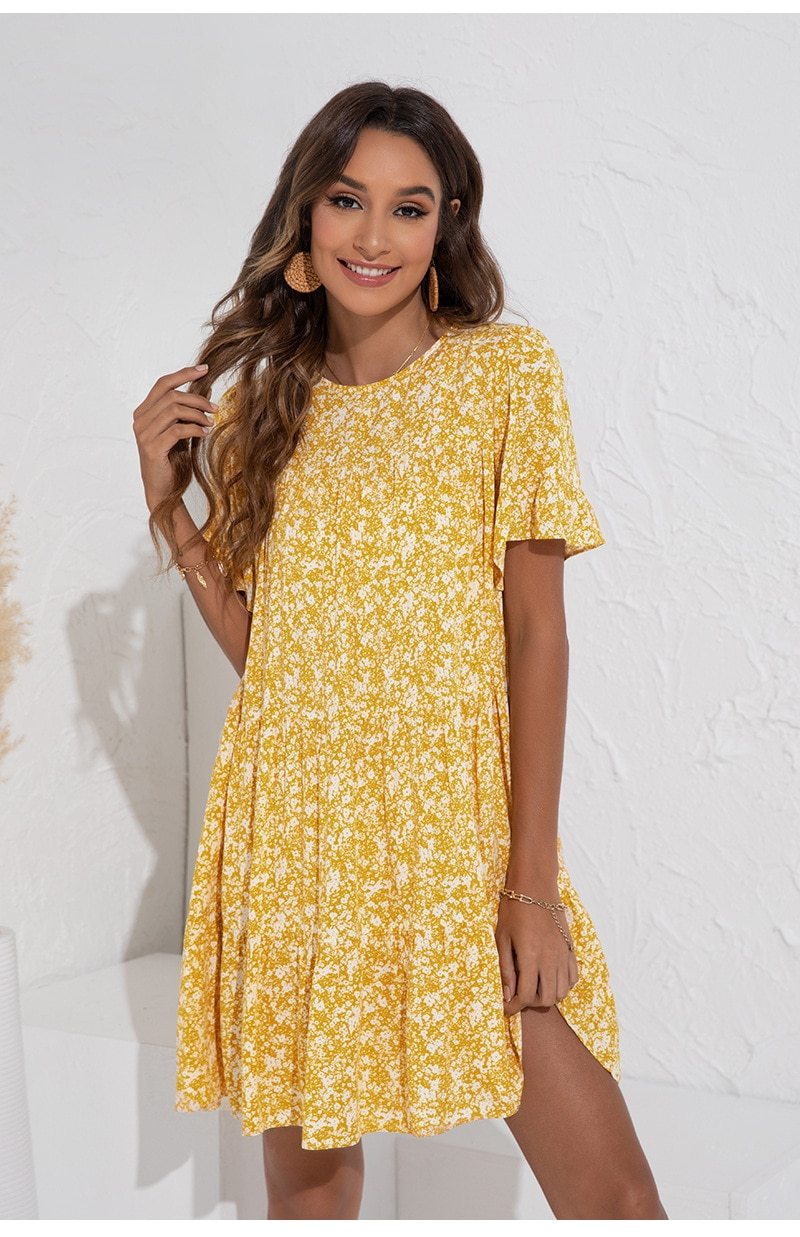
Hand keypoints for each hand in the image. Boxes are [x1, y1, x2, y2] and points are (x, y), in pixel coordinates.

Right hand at [132, 364, 217, 512]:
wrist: (162, 488)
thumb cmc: (172, 459)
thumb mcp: (181, 430)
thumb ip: (188, 410)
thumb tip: (208, 388)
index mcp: (144, 411)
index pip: (163, 383)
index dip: (184, 373)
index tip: (205, 369)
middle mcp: (140, 419)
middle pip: (171, 395)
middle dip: (197, 399)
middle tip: (215, 408)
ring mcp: (144, 433)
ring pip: (174, 410)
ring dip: (198, 414)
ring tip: (211, 423)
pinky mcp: (152, 447)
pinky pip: (177, 429)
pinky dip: (195, 429)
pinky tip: (205, 434)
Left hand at [495, 888, 579, 1013]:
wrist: (535, 887)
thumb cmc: (514, 910)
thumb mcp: (502, 938)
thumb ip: (505, 968)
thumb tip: (507, 994)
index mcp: (530, 956)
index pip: (526, 996)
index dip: (514, 1007)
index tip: (506, 1007)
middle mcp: (550, 959)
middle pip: (546, 999)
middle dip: (530, 1004)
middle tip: (518, 996)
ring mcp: (563, 954)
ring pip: (561, 991)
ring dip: (547, 996)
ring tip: (533, 987)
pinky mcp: (570, 949)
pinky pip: (572, 978)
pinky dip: (562, 985)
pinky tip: (549, 978)